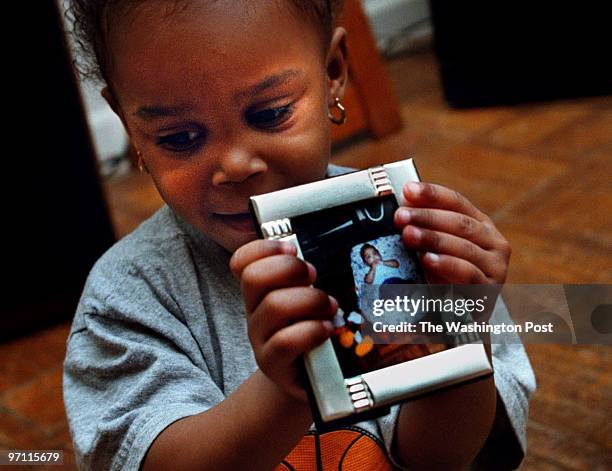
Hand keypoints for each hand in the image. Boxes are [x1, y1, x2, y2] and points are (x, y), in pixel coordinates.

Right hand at [230, 240, 336, 400]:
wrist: (310, 380)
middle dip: (289, 269)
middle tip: (313, 276)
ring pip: (274, 306)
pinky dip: (312, 330)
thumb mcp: (306, 302)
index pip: (241, 262)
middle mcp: (254, 312)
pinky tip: (327, 329)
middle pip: (253, 278)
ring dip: (310, 300)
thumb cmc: (311, 333)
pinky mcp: (273, 364)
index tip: (291, 247)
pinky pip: (286, 341)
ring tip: (330, 306)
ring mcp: (260, 339)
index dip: (262, 248)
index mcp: (260, 292)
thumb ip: (307, 280)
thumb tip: (326, 252)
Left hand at [394, 182, 510, 284]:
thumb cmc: (444, 278)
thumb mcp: (433, 248)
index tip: (408, 189)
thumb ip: (422, 226)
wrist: (462, 318)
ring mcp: (495, 266)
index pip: (456, 202)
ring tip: (408, 234)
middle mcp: (493, 241)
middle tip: (401, 216)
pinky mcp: (490, 290)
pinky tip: (427, 259)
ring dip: (433, 238)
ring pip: (464, 246)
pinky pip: (468, 273)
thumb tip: (401, 203)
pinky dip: (447, 264)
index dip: (432, 193)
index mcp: (479, 224)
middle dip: (427, 217)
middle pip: (459, 222)